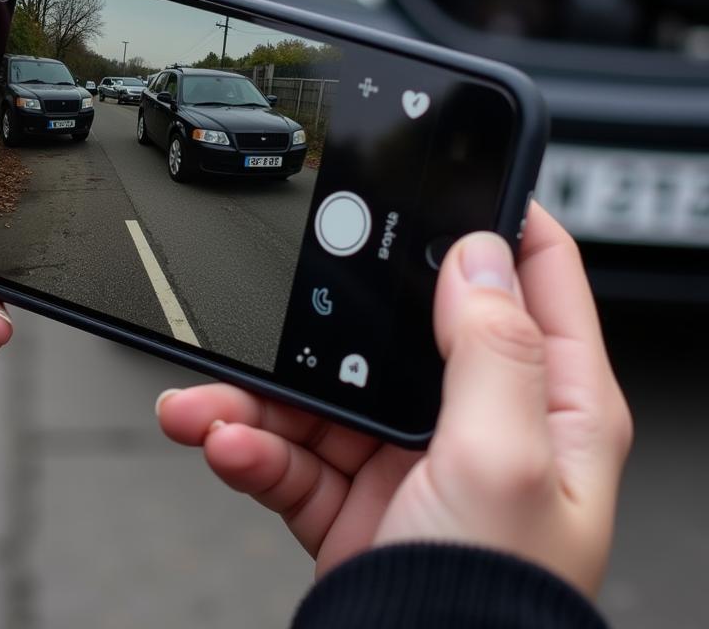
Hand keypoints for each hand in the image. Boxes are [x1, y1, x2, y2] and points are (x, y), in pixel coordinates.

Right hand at [158, 205, 631, 598]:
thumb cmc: (488, 604)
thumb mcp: (504, 461)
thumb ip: (494, 349)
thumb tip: (477, 254)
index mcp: (546, 400)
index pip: (536, 274)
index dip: (494, 215)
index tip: (442, 170)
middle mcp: (477, 418)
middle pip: (400, 322)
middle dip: (331, 306)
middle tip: (284, 290)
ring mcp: (407, 454)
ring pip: (324, 385)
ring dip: (258, 390)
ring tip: (209, 399)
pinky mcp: (350, 492)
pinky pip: (290, 448)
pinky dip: (248, 443)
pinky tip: (221, 440)